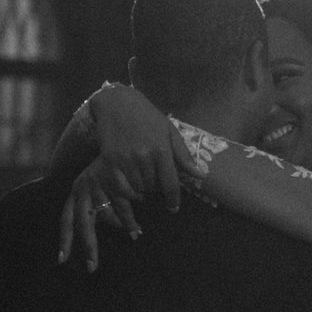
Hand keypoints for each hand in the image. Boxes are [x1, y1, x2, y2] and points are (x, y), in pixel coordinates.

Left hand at [59, 158, 133, 271]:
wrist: (118, 127)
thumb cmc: (110, 163)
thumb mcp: (97, 184)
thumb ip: (96, 204)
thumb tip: (105, 228)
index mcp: (76, 190)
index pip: (66, 218)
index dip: (65, 240)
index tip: (62, 260)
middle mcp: (82, 186)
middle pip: (83, 222)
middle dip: (88, 246)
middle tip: (91, 268)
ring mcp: (98, 180)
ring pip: (109, 214)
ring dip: (124, 225)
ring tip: (136, 234)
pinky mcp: (113, 173)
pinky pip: (123, 201)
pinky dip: (130, 212)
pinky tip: (138, 219)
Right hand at [88, 83, 190, 212]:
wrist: (118, 103)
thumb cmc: (147, 116)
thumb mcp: (169, 131)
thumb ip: (184, 156)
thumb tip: (201, 176)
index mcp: (162, 149)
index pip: (170, 183)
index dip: (173, 200)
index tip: (173, 208)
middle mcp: (144, 156)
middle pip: (153, 188)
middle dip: (156, 190)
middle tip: (155, 183)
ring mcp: (126, 159)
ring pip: (138, 189)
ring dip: (142, 190)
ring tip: (143, 180)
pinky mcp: (110, 161)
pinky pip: (121, 187)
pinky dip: (127, 190)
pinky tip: (130, 185)